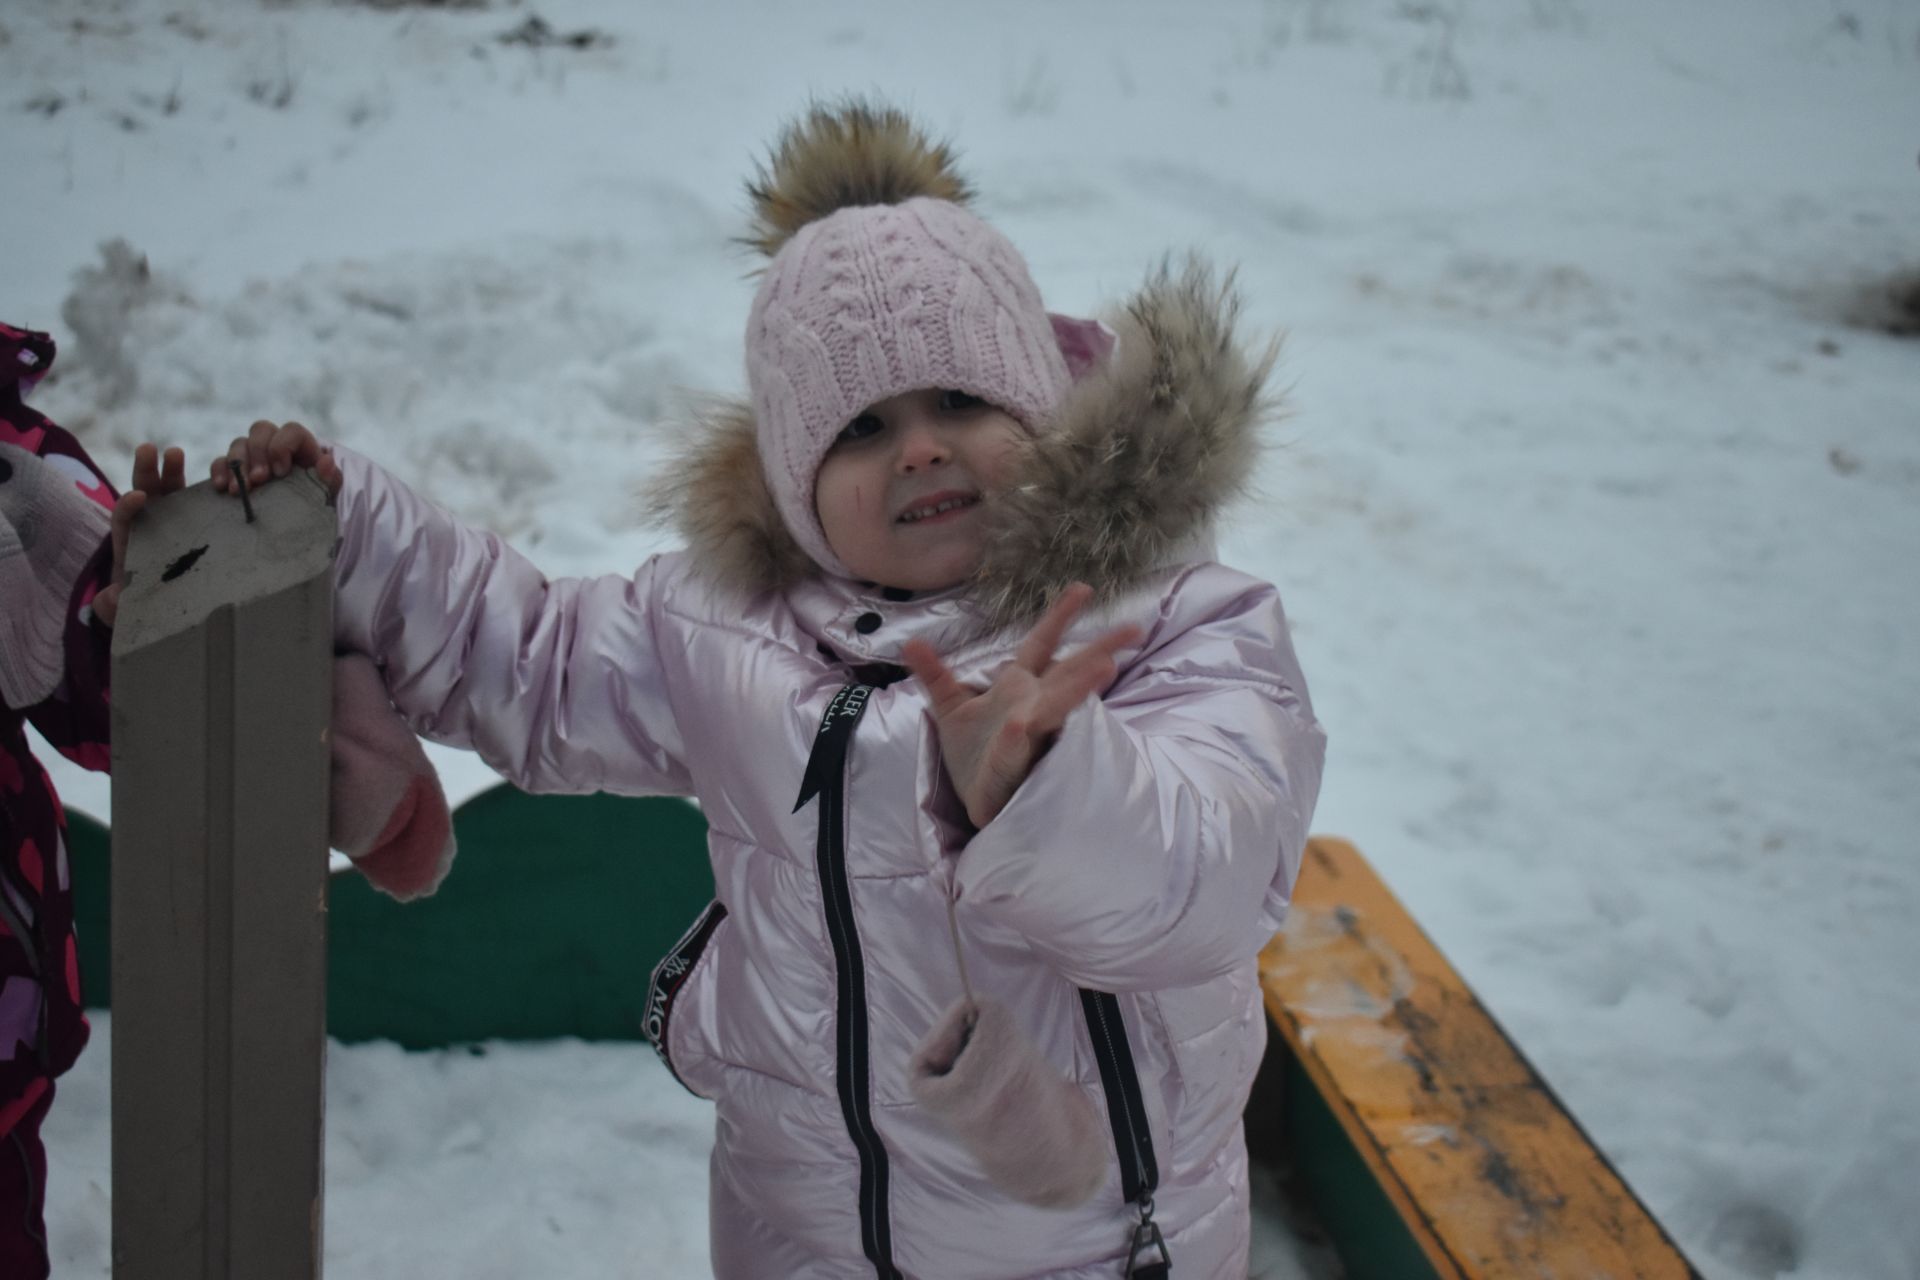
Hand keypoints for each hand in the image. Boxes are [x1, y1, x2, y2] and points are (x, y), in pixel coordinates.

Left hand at [92, 444, 187, 627]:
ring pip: (171, 491)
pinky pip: (200, 501)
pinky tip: (218, 476)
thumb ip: (115, 604)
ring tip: (174, 452)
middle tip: (148, 449)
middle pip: (145, 492)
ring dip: (172, 470)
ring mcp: (176, 520)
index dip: (127, 506)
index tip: (137, 497)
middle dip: (145, 470)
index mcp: (132, 540)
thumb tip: (110, 599)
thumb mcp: (127, 607)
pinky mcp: (200, 523)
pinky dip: (204, 487)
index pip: (124, 517)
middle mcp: (152, 524)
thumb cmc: (147, 602)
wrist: (171, 605)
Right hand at [210, 420, 342, 497]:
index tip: (280, 472)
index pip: (292, 431)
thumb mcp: (326, 496)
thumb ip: (329, 479)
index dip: (283, 446)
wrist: (296, 529)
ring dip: (237, 465)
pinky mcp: (233, 471)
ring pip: (239, 443)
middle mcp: (275, 446)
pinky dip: (219, 470)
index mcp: (301, 448)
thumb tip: (326, 461)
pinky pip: (220, 461)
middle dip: (258, 453)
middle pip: (261, 429)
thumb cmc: (314, 508)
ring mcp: (252, 456)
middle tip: (259, 480)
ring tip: (238, 491)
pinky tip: (220, 487)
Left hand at [902, 583, 1141, 828]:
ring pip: (1055, 709)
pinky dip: (1016, 738)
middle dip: (1098, 651)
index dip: (1060, 617)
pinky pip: (1014, 751)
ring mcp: (1027, 737)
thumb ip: (934, 674)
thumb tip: (910, 641)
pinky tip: (1019, 725)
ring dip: (1075, 690)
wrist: (975, 801)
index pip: (1042, 645)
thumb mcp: (948, 708)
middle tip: (1133, 630)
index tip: (1082, 589)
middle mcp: (1032, 707)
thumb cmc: (972, 755)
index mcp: (1018, 688)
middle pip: (1068, 672)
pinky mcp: (1011, 768)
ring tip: (1105, 668)